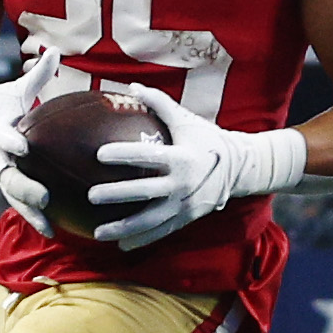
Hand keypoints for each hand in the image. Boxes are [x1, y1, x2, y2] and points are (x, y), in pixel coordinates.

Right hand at [0, 57, 56, 230]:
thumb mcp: (14, 90)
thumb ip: (36, 76)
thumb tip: (55, 50)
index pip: (2, 136)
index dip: (11, 141)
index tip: (24, 146)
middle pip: (7, 174)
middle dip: (24, 187)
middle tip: (44, 197)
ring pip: (11, 195)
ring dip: (28, 211)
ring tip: (49, 227)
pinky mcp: (2, 182)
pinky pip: (17, 202)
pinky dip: (33, 217)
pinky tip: (55, 231)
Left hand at [86, 85, 307, 251]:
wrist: (240, 167)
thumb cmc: (207, 139)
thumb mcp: (187, 120)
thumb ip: (159, 104)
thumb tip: (132, 86)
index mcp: (182, 158)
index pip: (147, 156)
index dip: (123, 155)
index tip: (99, 154)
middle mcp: (183, 184)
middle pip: (145, 192)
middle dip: (117, 195)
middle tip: (91, 195)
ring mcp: (185, 204)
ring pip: (151, 220)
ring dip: (124, 228)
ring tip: (98, 233)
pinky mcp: (188, 218)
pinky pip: (162, 231)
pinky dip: (142, 239)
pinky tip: (121, 245)